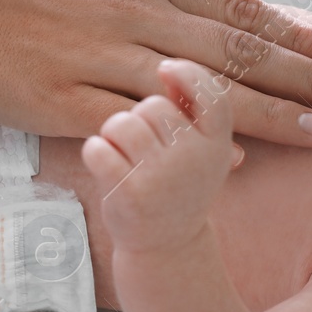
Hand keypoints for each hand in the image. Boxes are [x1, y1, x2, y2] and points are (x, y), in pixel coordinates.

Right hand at [0, 0, 311, 146]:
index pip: (241, 15)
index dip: (301, 40)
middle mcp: (132, 13)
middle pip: (239, 51)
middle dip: (311, 78)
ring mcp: (99, 56)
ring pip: (200, 90)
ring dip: (269, 113)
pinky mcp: (65, 100)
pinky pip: (138, 127)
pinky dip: (187, 145)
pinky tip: (233, 166)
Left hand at [81, 60, 234, 253]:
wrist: (166, 247)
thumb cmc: (177, 186)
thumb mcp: (200, 151)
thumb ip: (189, 110)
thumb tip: (166, 64)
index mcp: (217, 145)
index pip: (211, 95)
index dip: (187, 74)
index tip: (164, 67)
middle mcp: (195, 159)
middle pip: (152, 105)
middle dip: (139, 118)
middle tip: (142, 147)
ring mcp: (163, 177)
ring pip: (122, 123)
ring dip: (114, 134)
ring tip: (123, 156)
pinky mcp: (130, 193)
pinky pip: (98, 147)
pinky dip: (95, 152)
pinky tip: (106, 166)